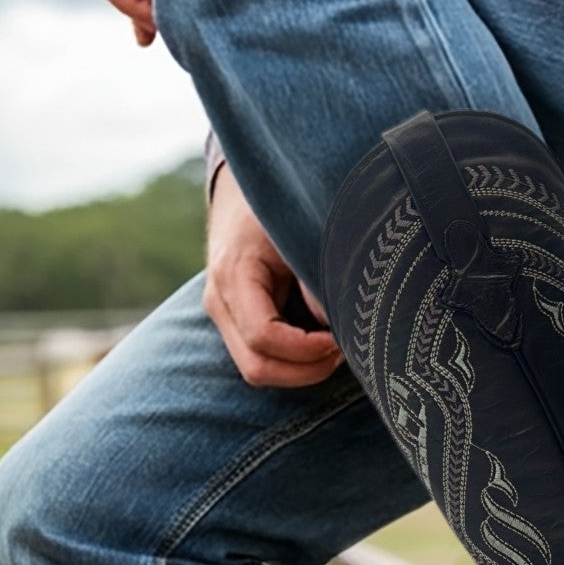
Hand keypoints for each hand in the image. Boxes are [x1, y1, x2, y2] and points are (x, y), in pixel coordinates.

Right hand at [204, 167, 342, 386]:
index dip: (306, 350)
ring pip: (257, 371)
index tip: (340, 340)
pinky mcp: (234, 323)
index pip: (263, 336)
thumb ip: (315, 278)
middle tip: (343, 350)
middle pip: (257, 368)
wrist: (243, 194)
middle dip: (306, 370)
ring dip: (300, 371)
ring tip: (334, 348)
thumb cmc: (278, 209)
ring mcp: (223, 316)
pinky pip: (260, 358)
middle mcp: (220, 302)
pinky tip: (319, 343)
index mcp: (234, 274)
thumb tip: (338, 326)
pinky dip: (292, 362)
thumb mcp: (300, 233)